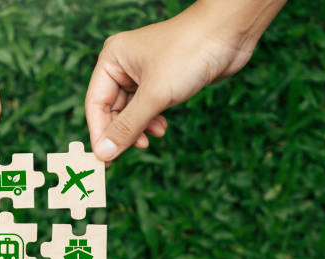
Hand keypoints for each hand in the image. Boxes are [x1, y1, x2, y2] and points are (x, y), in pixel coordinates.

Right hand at [86, 0, 285, 161]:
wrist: (229, 34)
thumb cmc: (188, 53)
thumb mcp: (155, 95)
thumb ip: (128, 126)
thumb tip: (104, 153)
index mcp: (112, 59)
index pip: (95, 104)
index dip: (99, 133)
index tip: (104, 159)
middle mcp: (124, 65)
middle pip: (112, 110)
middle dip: (123, 132)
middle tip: (134, 152)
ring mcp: (143, 73)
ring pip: (131, 111)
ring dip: (140, 128)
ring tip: (154, 136)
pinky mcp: (162, 81)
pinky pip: (148, 108)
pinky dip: (152, 121)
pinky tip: (162, 128)